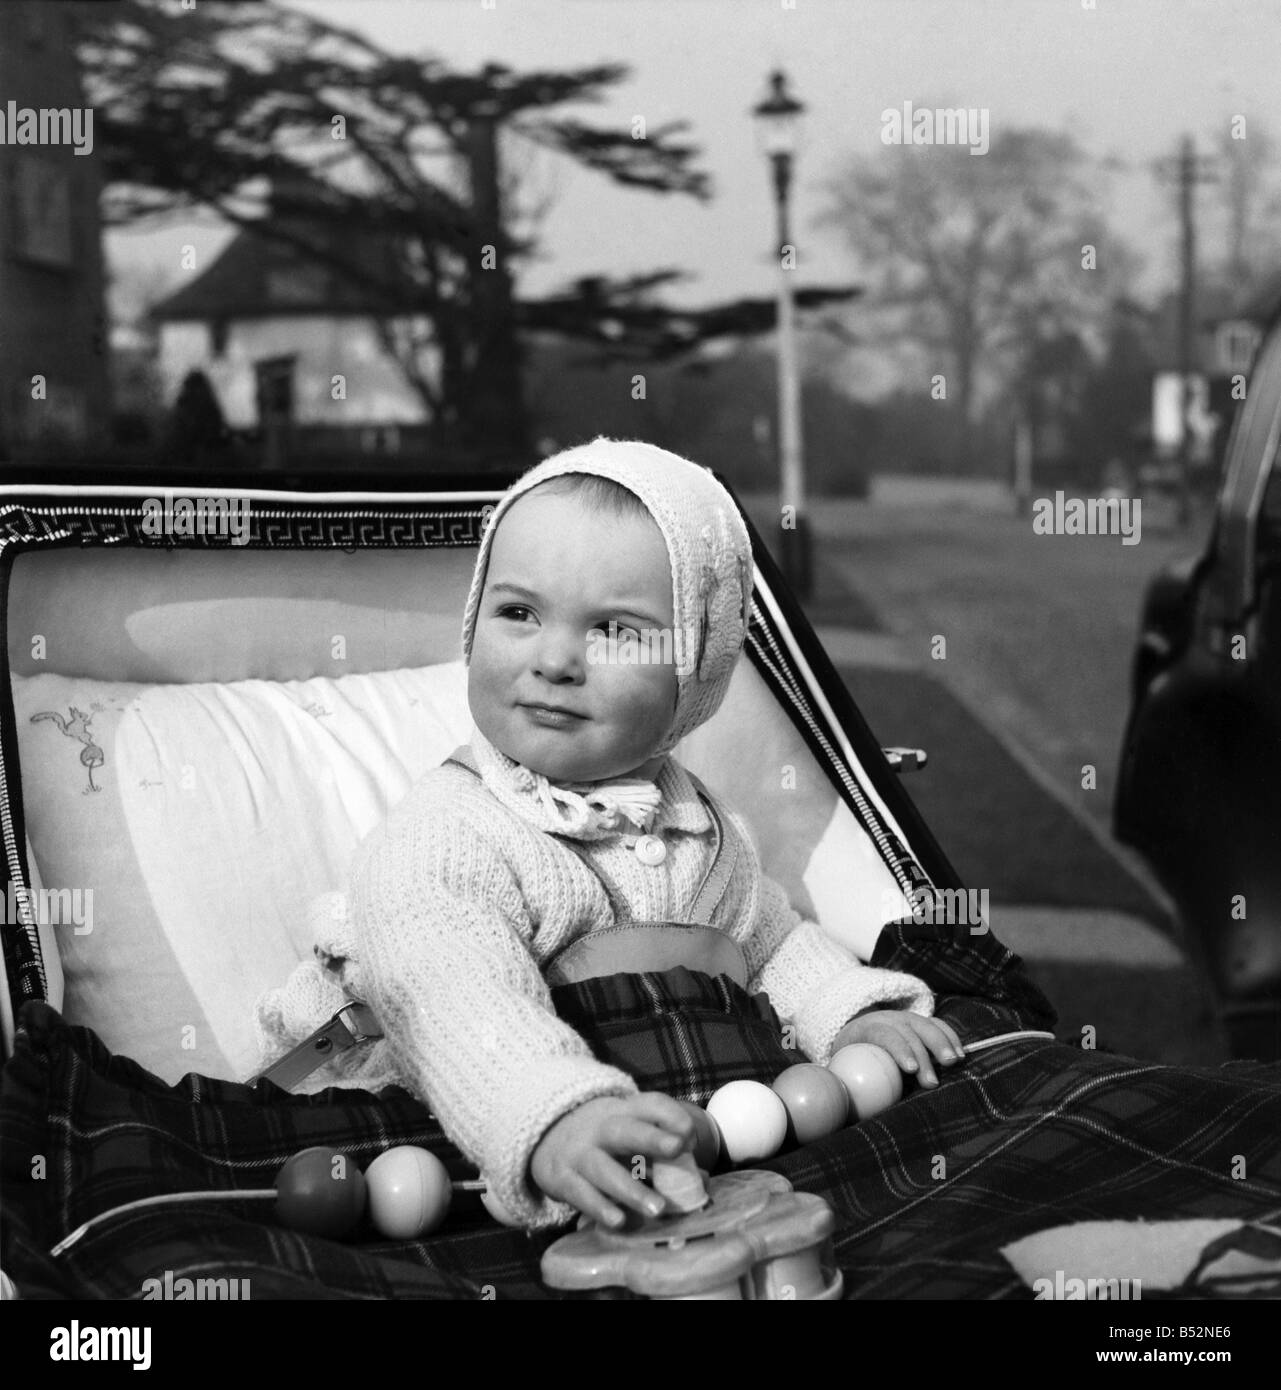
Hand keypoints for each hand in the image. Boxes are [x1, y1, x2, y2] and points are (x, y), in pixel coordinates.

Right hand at [530, 1092, 695, 1228]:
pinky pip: (580, 1193)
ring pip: (603, 1168)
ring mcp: (579, 1153)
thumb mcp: (630, 1135)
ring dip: (630, 1188)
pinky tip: (619, 1220)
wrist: (545, 1134)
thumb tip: (703, 1180)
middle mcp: (600, 1128)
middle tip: (676, 1147)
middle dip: (650, 1137)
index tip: (689, 1136)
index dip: (671, 1116)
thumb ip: (662, 1155)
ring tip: (657, 1208)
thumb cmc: (604, 1139)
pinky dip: (599, 1207)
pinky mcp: (561, 1177)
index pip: (650, 1104)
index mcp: (623, 1112)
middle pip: (624, 1129)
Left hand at [833, 1011, 963, 1087]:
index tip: (911, 1069)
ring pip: (925, 1025)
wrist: (857, 1036)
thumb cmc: (850, 1063)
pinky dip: (950, 1037)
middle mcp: (887, 1019)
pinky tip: (961, 1054)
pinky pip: (937, 1025)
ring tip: (954, 1062)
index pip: (884, 1034)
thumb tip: (846, 1110)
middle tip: (932, 1082)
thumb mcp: (842, 1070)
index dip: (899, 1049)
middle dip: (923, 1054)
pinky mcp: (920, 1022)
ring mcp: (905, 1018)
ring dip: (942, 1043)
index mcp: (865, 1029)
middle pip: (908, 1030)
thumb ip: (845, 1086)